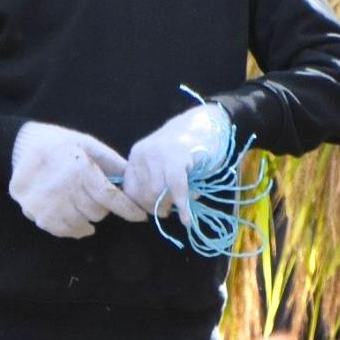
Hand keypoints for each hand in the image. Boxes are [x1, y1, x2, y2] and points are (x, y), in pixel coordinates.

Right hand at [9, 122, 146, 238]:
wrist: (22, 147)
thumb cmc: (61, 144)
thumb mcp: (88, 144)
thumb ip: (111, 162)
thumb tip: (134, 180)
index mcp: (80, 170)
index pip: (110, 197)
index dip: (128, 209)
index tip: (141, 217)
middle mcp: (64, 189)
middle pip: (97, 213)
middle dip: (102, 208)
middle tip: (95, 198)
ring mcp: (48, 204)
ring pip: (80, 224)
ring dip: (87, 219)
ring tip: (84, 209)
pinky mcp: (35, 213)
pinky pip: (61, 230)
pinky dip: (71, 229)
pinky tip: (73, 220)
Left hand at [122, 103, 232, 225]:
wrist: (208, 121)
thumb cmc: (186, 147)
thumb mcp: (162, 164)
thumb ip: (155, 183)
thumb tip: (158, 211)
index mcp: (135, 157)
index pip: (130, 191)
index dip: (142, 206)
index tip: (154, 211)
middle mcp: (142, 154)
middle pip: (144, 194)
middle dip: (157, 207)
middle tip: (170, 211)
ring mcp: (158, 154)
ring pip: (158, 193)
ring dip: (172, 204)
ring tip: (185, 201)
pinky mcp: (177, 157)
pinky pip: (175, 188)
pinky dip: (182, 205)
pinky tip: (186, 218)